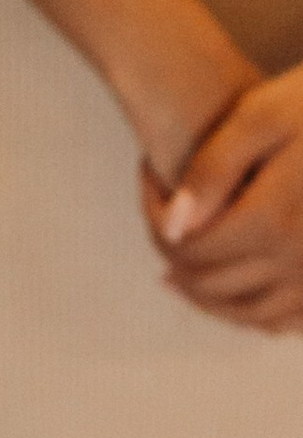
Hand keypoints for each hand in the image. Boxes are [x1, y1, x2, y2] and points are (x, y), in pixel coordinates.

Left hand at [143, 65, 302, 330]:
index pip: (194, 249)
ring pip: (252, 313)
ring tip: (178, 268)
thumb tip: (172, 227)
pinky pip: (289, 319)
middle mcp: (302, 259)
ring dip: (208, 299)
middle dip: (176, 261)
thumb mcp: (259, 118)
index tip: (150, 196)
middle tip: (159, 226)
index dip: (160, 230)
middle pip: (216, 285)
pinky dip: (252, 314)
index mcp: (275, 220)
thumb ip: (212, 171)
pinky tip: (232, 289)